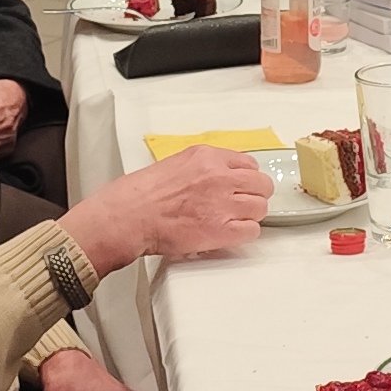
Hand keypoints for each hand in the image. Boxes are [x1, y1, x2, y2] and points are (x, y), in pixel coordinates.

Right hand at [69, 146, 272, 277]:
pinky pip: (251, 230)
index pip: (249, 163)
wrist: (128, 216)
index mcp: (207, 157)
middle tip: (242, 205)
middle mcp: (219, 176)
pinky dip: (243, 233)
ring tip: (233, 221)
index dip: (246, 178)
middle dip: (254, 195)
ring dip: (250, 215)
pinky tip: (229, 233)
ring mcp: (223, 202)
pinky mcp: (221, 229)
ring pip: (260, 208)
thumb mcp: (175, 164)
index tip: (241, 186)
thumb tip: (218, 176)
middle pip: (262, 184)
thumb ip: (202, 168)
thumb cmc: (141, 195)